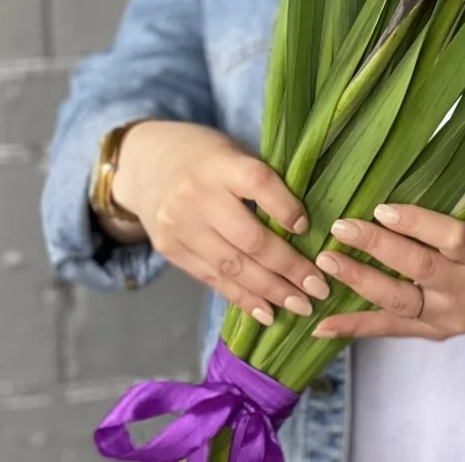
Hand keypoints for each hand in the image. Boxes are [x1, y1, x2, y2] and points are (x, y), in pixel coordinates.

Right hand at [109, 120, 329, 325]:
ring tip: (301, 305)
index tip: (309, 228)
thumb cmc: (205, 155)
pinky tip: (267, 312)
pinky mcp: (171, 250)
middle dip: (289, 267)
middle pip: (250, 238)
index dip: (286, 207)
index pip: (258, 184)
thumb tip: (306, 223)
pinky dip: (242, 298)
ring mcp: (181, 227)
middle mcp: (197, 197)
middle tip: (319, 286)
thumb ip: (261, 181)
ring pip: (233, 267)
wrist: (146, 163)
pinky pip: (212, 280)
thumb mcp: (233, 152)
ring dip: (271, 291)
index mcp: (219, 164)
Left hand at [310, 203, 464, 340]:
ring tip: (326, 263)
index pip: (454, 237)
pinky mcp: (432, 335)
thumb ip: (441, 209)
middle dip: (377, 247)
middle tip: (341, 228)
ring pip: (399, 301)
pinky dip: (354, 326)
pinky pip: (389, 330)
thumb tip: (383, 188)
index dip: (417, 223)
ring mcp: (451, 318)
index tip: (380, 208)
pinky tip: (323, 324)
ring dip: (359, 281)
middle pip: (420, 268)